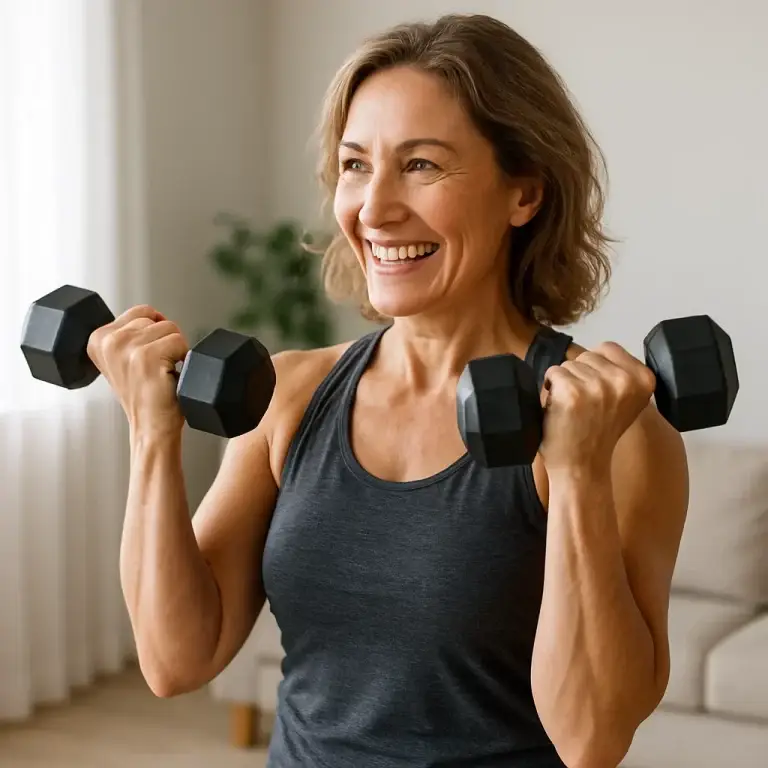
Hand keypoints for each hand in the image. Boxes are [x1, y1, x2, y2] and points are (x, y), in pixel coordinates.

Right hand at [87, 304, 189, 437]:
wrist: (150, 427)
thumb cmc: (144, 396)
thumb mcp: (124, 359)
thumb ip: (130, 334)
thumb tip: (154, 315)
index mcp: (98, 338)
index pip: (142, 311)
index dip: (155, 332)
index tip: (147, 359)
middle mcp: (108, 340)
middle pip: (156, 318)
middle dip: (164, 341)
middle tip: (155, 369)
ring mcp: (126, 347)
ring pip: (171, 328)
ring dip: (174, 351)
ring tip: (162, 373)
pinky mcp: (146, 356)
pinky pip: (180, 341)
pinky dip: (184, 358)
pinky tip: (169, 376)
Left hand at [539, 342, 655, 474]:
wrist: (582, 468)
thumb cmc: (598, 435)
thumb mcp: (625, 401)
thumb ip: (620, 376)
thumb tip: (597, 352)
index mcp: (644, 379)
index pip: (608, 348)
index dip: (594, 368)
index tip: (596, 393)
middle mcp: (624, 380)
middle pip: (586, 355)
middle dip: (579, 376)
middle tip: (584, 406)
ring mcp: (598, 386)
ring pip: (568, 364)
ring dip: (564, 384)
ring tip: (574, 410)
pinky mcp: (572, 392)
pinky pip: (553, 373)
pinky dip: (550, 389)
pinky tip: (561, 410)